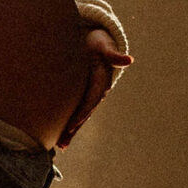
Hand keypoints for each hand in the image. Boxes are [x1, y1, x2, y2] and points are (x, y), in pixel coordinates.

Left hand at [58, 26, 130, 147]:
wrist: (95, 41)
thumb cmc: (98, 42)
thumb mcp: (104, 45)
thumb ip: (113, 54)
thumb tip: (128, 60)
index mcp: (101, 83)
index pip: (91, 100)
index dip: (82, 112)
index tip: (72, 123)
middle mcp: (96, 93)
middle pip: (84, 113)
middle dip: (74, 128)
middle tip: (63, 142)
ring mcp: (88, 95)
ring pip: (79, 115)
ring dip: (70, 131)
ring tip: (61, 146)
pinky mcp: (80, 95)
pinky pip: (74, 111)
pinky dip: (67, 124)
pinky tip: (59, 137)